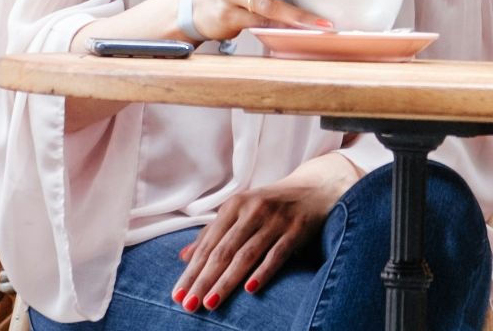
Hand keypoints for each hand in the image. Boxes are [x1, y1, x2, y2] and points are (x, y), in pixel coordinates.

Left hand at [169, 162, 352, 311]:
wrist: (314, 188)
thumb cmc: (271, 205)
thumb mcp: (240, 212)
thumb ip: (213, 233)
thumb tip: (184, 257)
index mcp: (234, 206)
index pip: (208, 244)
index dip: (192, 271)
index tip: (177, 294)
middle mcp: (252, 211)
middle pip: (223, 251)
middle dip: (204, 280)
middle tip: (188, 304)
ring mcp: (275, 220)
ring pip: (246, 255)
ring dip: (226, 281)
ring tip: (210, 303)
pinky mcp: (296, 229)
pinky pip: (277, 254)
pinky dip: (263, 271)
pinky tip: (250, 290)